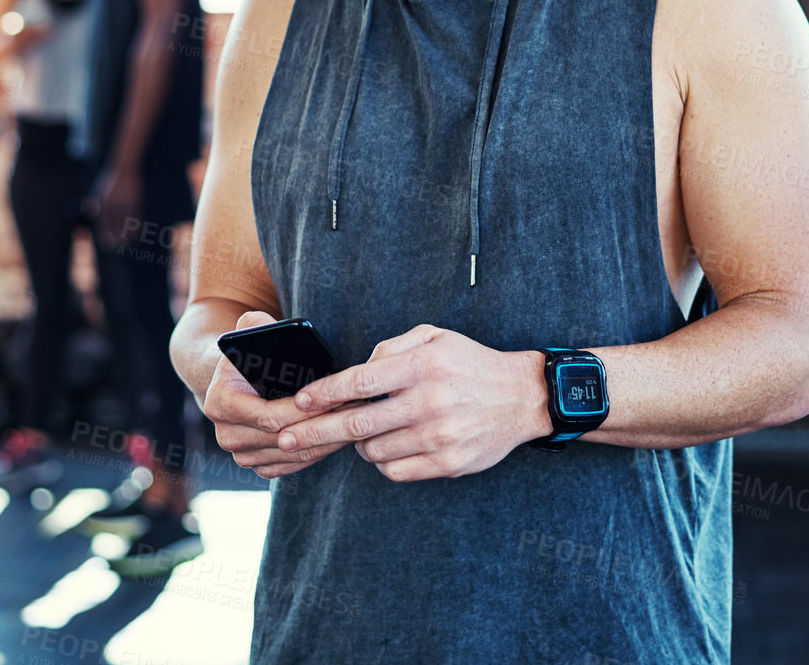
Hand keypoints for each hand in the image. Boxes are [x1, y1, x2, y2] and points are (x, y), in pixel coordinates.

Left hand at [85, 165, 141, 247]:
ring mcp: (125, 202)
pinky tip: (136, 233)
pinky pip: (136, 216)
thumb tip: (86, 209)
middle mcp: (114, 203)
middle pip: (115, 224)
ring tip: (127, 243)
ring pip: (126, 222)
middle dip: (116, 236)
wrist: (124, 168)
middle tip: (117, 246)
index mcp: (104, 201)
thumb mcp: (98, 189)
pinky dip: (136, 226)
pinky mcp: (135, 200)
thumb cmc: (110, 179)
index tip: (106, 242)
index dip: (105, 233)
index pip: (103, 221)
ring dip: (127, 234)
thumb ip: (94, 200)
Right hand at [204, 311, 352, 478]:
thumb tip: (263, 324)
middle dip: (323, 426)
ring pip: (293, 456)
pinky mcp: (257, 465)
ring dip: (326, 442)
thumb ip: (253, 323)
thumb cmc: (246, 355)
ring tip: (354, 424)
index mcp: (220, 404)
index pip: (270, 417)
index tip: (336, 400)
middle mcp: (226, 435)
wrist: (230, 383)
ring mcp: (241, 454)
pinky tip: (339, 437)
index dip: (306, 411)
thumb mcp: (246, 333)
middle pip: (285, 440)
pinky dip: (318, 453)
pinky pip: (292, 465)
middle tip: (356, 413)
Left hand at [274, 324, 549, 481]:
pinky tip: (391, 446)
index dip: (324, 393)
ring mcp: (439, 437)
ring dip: (359, 443)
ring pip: (373, 450)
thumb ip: (392, 348)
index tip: (299, 402)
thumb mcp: (435, 338)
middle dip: (314, 431)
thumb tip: (357, 370)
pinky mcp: (449, 464)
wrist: (522, 397)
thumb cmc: (470, 364)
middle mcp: (429, 402)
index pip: (360, 380)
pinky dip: (383, 462)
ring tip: (367, 430)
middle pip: (357, 423)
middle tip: (286, 437)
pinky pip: (396, 471)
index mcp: (423, 366)